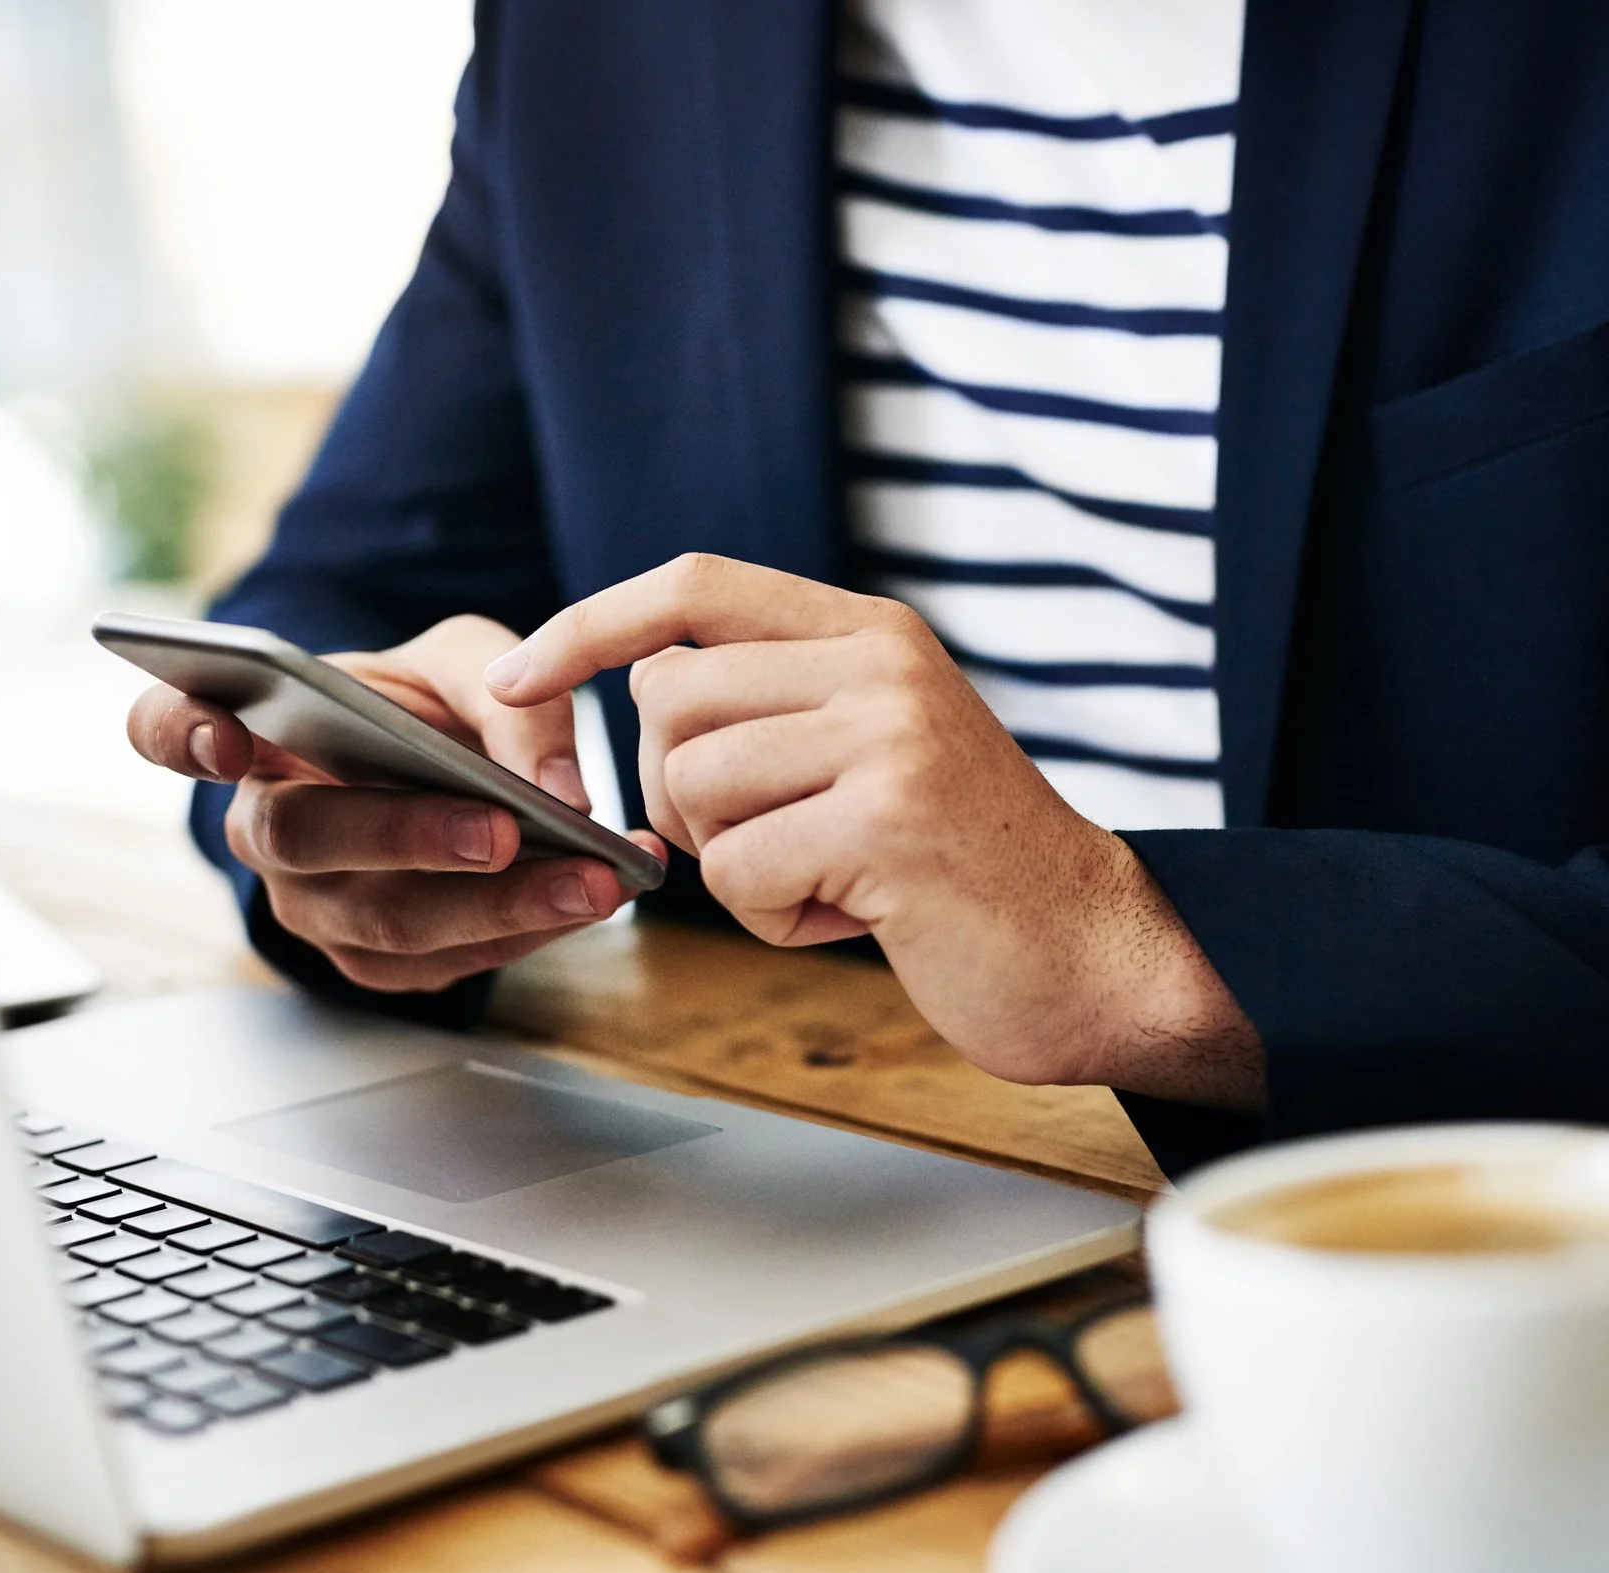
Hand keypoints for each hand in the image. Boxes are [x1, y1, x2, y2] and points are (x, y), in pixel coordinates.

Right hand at [126, 614, 665, 992]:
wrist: (447, 770)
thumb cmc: (428, 705)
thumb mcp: (468, 660)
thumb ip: (511, 694)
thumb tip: (555, 785)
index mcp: (252, 730)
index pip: (167, 729)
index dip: (181, 734)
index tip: (227, 737)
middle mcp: (262, 823)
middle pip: (302, 839)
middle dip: (408, 837)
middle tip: (502, 830)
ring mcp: (309, 902)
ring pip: (384, 919)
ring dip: (498, 905)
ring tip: (594, 879)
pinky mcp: (369, 957)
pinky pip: (438, 962)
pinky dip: (522, 932)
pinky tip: (588, 899)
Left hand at [483, 555, 1262, 1104]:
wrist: (1096, 951)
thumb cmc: (965, 871)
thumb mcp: (878, 747)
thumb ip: (780, 703)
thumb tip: (638, 686)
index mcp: (871, 632)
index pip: (693, 585)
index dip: (588, 625)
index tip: (512, 680)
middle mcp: (880, 663)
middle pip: (667, 700)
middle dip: (676, 795)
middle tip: (762, 847)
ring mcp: (888, 735)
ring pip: (694, 787)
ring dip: (736, 866)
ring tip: (832, 881)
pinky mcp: (888, 821)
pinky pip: (737, 869)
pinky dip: (773, 916)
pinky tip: (855, 916)